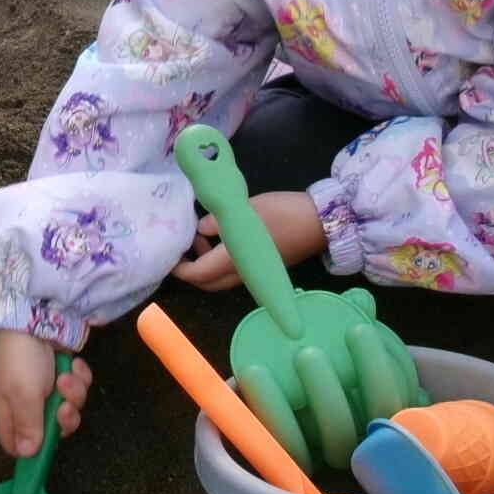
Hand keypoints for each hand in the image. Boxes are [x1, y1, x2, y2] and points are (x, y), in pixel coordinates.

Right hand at [0, 329, 93, 457]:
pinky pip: (78, 387)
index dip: (33, 450)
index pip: (16, 445)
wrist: (37, 315)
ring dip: (73, 393)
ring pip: (69, 408)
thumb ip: (28, 427)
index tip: (48, 442)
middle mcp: (27, 404)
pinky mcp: (63, 373)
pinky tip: (73, 363)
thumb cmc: (22, 359)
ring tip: (66, 376)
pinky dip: (79, 377)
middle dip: (63, 418)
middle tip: (64, 406)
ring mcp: (46, 388)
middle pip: (51, 431)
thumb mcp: (23, 396)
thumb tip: (27, 455)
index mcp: (8, 412)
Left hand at [170, 190, 322, 290]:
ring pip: (219, 281)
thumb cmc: (284, 213)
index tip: (170, 254)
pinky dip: (220, 264)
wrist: (322, 223)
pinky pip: (233, 275)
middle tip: (184, 246)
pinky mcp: (263, 271)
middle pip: (207, 284)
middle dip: (190, 269)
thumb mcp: (247, 209)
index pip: (198, 274)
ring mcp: (255, 275)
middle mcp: (243, 274)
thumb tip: (201, 229)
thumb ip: (218, 221)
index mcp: (236, 260)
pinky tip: (220, 240)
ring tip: (201, 237)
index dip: (180, 268)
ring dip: (205, 266)